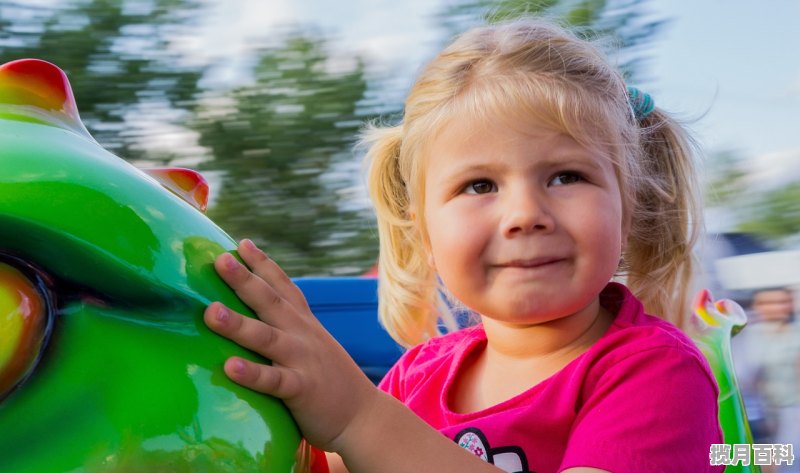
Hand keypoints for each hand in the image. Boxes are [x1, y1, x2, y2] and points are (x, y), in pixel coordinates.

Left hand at [204, 239, 378, 451]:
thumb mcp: (312, 344)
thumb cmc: (329, 381)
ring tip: (211, 311)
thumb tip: (252, 315)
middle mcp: (301, 334)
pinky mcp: (302, 389)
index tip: (241, 243)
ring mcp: (302, 360)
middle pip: (270, 301)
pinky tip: (230, 367)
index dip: (262, 263)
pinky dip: (252, 373)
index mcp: (303, 322)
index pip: (282, 286)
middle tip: (220, 260)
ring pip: (266, 338)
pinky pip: (273, 380)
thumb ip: (287, 328)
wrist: (365, 415)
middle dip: (244, 279)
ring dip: (238, 323)